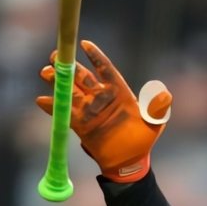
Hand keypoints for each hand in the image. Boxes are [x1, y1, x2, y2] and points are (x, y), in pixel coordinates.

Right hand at [36, 39, 172, 182]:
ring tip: (47, 73)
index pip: (105, 69)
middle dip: (69, 66)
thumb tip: (165, 95)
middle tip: (55, 56)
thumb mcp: (155, 123)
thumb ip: (157, 108)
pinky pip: (63, 112)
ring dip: (58, 81)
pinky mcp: (79, 124)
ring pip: (70, 90)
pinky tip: (42, 100)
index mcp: (118, 92)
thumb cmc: (143, 139)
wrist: (129, 161)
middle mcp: (101, 97)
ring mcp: (88, 109)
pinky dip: (52, 106)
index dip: (96, 57)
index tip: (85, 45)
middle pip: (82, 76)